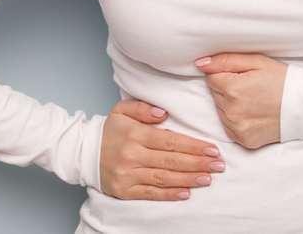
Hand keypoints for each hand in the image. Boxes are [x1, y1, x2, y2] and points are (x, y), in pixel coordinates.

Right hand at [99, 99, 224, 200]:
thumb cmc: (110, 131)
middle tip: (219, 165)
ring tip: (208, 178)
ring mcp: (128, 174)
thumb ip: (142, 107)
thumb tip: (163, 112)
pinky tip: (186, 193)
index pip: (171, 141)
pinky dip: (169, 195)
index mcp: (135, 134)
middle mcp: (132, 155)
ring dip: (189, 179)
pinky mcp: (125, 190)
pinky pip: (150, 194)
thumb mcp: (122, 110)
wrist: (84, 153)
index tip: (212, 149)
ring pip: (164, 178)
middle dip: (198, 163)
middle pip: (171, 160)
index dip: (194, 146)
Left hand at [194, 53, 287, 148]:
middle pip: (215, 94)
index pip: (210, 77)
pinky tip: (253, 113)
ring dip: (231, 104)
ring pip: (220, 110)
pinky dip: (237, 120)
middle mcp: (232, 111)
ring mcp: (238, 128)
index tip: (243, 75)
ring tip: (253, 100)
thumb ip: (225, 60)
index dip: (226, 73)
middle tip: (251, 86)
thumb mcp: (256, 61)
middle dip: (227, 88)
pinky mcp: (244, 141)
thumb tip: (200, 63)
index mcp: (233, 88)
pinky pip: (229, 126)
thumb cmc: (282, 80)